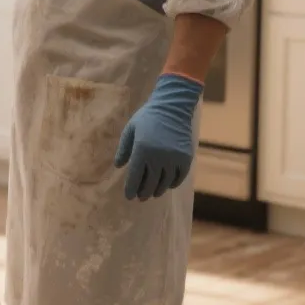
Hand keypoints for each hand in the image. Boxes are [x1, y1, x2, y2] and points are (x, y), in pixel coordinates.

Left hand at [114, 73, 202, 200]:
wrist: (172, 107)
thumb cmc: (148, 117)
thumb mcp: (130, 130)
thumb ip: (124, 149)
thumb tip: (118, 166)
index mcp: (142, 150)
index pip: (135, 177)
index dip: (131, 189)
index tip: (129, 196)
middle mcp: (158, 157)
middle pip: (150, 183)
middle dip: (143, 193)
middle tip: (140, 197)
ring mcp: (174, 158)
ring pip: (165, 183)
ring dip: (157, 190)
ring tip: (152, 193)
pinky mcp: (186, 158)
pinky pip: (178, 178)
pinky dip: (172, 184)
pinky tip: (167, 185)